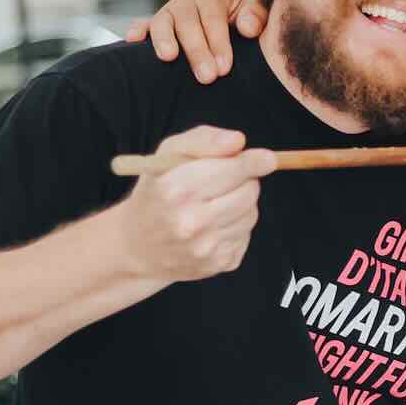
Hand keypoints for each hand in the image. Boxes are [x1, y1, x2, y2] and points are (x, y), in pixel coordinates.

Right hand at [113, 126, 274, 284]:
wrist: (137, 246)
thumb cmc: (156, 191)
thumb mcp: (167, 156)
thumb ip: (203, 140)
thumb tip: (238, 141)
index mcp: (176, 190)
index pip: (232, 171)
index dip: (253, 162)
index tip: (268, 158)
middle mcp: (190, 222)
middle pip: (249, 192)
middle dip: (244, 180)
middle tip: (226, 180)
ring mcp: (205, 247)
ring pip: (251, 214)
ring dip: (241, 204)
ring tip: (213, 204)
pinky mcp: (218, 264)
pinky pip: (246, 235)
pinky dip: (236, 226)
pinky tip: (212, 226)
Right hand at [124, 0, 265, 83]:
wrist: (230, 25)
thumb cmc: (244, 20)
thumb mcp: (256, 12)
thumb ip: (257, 14)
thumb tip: (247, 28)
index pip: (213, 16)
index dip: (218, 41)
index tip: (225, 67)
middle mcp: (187, 0)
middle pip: (187, 20)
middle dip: (197, 49)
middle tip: (207, 77)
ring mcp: (168, 13)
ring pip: (162, 21)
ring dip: (165, 39)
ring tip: (169, 57)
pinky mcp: (154, 26)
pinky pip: (143, 25)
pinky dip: (137, 30)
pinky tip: (133, 40)